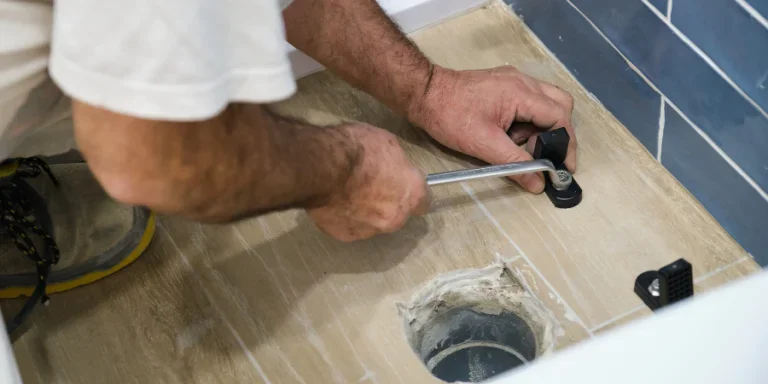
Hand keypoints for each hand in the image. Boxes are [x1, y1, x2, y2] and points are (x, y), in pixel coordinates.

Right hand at [307, 123, 429, 241]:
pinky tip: (334, 200)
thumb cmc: (357, 149)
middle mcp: (395, 218)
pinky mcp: (345, 235)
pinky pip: (349, 225)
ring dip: (365, 211)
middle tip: (369, 184)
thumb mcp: (387, 143)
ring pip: (372, 222)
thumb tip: (394, 169)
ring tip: (347, 192)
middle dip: (387, 202)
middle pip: (397, 214)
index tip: (402, 183)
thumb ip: (396, 164)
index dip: (412, 192)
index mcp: (412, 194)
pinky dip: (343, 216)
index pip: (424, 202)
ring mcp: (369, 230)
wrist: (322, 167)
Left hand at [408, 65, 575, 193]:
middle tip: (543, 155)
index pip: (560, 117)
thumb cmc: (449, 116)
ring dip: (541, 127)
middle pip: (560, 105)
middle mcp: (523, 81)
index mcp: (521, 92)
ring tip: (520, 146)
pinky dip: (528, 120)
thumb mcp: (483, 145)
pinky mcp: (504, 83)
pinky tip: (509, 135)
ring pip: (546, 103)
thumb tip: (538, 183)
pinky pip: (529, 101)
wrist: (423, 93)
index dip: (566, 144)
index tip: (564, 167)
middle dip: (558, 133)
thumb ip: (515, 164)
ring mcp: (514, 79)